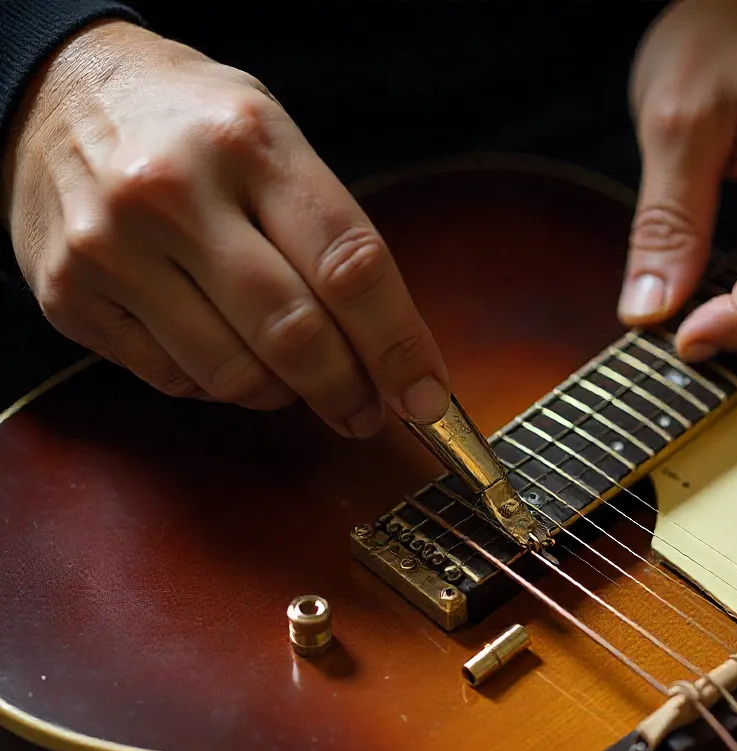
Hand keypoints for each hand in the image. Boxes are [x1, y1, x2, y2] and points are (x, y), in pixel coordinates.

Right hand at [1, 20, 449, 436]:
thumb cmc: (189, 125)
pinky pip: (175, 381)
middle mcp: (174, 191)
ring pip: (234, 375)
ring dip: (283, 394)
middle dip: (347, 391)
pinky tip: (224, 352)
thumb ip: (329, 233)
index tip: (425, 396)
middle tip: (367, 411)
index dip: (398, 346)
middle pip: (294, 334)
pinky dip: (218, 386)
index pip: (349, 265)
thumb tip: (391, 350)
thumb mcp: (271, 138)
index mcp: (249, 142)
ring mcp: (113, 247)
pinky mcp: (72, 295)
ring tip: (294, 375)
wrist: (51, 92)